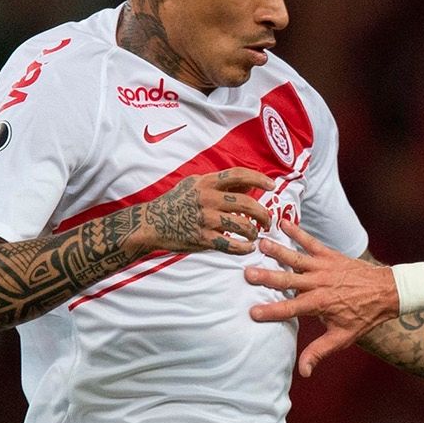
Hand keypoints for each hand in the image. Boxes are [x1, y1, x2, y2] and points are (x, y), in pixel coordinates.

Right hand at [137, 168, 275, 253]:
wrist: (151, 223)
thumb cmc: (175, 203)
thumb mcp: (194, 185)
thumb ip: (220, 183)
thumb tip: (248, 184)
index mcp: (206, 183)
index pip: (238, 175)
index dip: (259, 179)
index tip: (272, 186)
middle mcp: (207, 198)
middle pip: (246, 203)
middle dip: (263, 213)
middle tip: (268, 220)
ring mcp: (205, 219)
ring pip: (242, 225)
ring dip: (254, 232)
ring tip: (255, 235)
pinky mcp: (202, 238)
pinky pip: (231, 244)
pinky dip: (243, 248)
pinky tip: (247, 247)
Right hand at [244, 220, 398, 374]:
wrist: (388, 291)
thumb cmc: (364, 316)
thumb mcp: (343, 337)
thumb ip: (320, 352)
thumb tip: (303, 372)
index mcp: (320, 304)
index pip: (290, 309)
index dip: (271, 312)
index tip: (252, 313)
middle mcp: (319, 283)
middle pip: (288, 280)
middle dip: (267, 277)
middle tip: (247, 273)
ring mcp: (324, 267)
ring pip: (296, 258)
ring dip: (277, 251)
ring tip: (259, 243)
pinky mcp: (330, 255)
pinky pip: (311, 242)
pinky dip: (298, 232)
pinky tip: (282, 223)